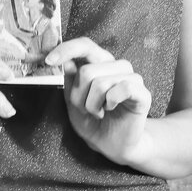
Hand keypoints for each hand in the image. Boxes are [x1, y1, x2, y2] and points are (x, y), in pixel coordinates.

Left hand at [44, 38, 151, 162]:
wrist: (110, 144)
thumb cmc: (92, 120)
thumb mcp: (72, 100)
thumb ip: (69, 79)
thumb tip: (66, 60)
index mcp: (99, 63)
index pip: (84, 45)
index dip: (66, 49)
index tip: (49, 61)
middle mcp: (116, 65)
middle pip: (87, 71)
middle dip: (78, 96)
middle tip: (84, 109)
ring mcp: (132, 77)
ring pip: (101, 83)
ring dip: (92, 105)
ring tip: (98, 112)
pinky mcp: (142, 93)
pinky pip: (122, 89)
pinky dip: (110, 103)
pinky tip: (111, 109)